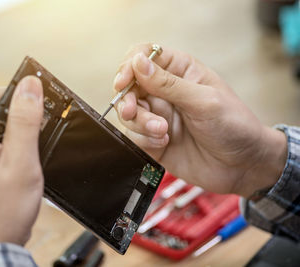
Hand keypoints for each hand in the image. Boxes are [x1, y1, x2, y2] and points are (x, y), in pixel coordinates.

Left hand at [0, 76, 43, 260]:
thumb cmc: (1, 214)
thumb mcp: (21, 163)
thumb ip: (25, 120)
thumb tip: (30, 86)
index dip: (22, 101)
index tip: (40, 111)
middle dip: (16, 126)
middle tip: (28, 151)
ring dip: (8, 142)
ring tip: (16, 167)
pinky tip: (6, 172)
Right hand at [114, 44, 286, 196]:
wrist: (243, 165)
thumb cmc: (233, 126)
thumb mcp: (204, 101)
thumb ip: (168, 84)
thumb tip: (138, 62)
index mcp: (179, 72)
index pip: (144, 57)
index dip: (129, 66)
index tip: (123, 82)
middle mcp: (165, 92)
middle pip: (129, 86)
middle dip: (127, 99)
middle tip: (133, 111)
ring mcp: (158, 115)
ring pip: (128, 112)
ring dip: (139, 122)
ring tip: (162, 132)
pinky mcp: (153, 139)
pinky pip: (134, 135)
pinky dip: (144, 139)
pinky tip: (164, 142)